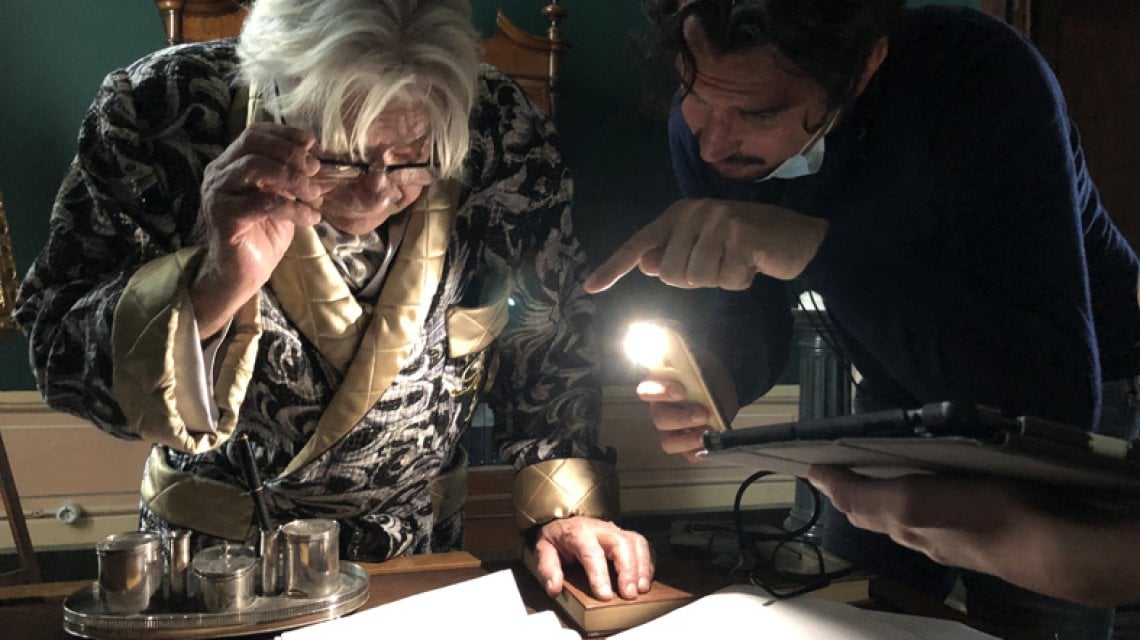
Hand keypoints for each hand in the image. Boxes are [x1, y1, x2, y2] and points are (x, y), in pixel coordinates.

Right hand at [192, 122, 323, 337]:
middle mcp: (218, 174)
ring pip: (255, 168)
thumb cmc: (263, 234)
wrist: (244, 273)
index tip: (311, 144)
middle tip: (316, 171)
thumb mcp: (282, 198)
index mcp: (230, 164)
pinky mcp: (224, 217)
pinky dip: (293, 208)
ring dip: (293, 178)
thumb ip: (289, 176)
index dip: (284, 134)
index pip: (254, 133)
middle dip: (290, 154)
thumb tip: (312, 153)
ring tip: (314, 196)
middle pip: (252, 143)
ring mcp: (217, 194)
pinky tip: (310, 218)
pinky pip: (263, 202)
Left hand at [528, 516, 653, 600]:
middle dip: (628, 570)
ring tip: (641, 589)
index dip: (599, 574)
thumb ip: (547, 569)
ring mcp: (616, 531)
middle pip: (621, 543)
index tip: (604, 595)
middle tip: (629, 594)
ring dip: (642, 566)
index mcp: (578, 532)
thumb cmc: (557, 539)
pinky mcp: (626, 537)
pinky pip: (644, 546)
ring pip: (636, 542)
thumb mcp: (543, 550)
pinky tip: (645, 581)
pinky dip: (648, 563)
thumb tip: (554, 587)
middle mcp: (600, 529)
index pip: (591, 552)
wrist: (564, 523)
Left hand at [584, 198, 827, 292]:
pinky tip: (754, 265)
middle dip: (696, 280)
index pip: (639, 243)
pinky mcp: (741, 236)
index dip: (614, 267)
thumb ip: (675, 253)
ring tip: (739, 262)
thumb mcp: (706, 247)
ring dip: (720, 279)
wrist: (797, 236)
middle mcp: (695, 212)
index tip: (590, 287)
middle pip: (670, 274)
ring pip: (696, 279)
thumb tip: (646, 264)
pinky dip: (741, 281)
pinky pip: (726, 281)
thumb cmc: (747, 245)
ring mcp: (719, 221)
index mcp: (680, 214)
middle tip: (723, 263)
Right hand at [636, 350, 738, 462]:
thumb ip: (676, 348)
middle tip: (703, 413)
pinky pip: (687, 455)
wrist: (725, 383)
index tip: (681, 389)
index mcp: (659, 387)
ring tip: (708, 432)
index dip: (660, 392)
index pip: (647, 391)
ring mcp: (674, 429)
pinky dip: (697, 453)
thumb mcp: (693, 355)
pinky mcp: (689, 443)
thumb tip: (658, 333)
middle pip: (659, 419)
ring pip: (668, 442)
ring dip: (687, 440)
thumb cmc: (704, 369)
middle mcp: (662, 409)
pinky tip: (710, 445)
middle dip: (680, 418)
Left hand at [806, 466, 1139, 606]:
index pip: (853, 504)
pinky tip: (931, 489)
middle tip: (837, 466)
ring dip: (885, 497)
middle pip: (875, 513)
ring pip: (905, 516)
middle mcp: (920, 535)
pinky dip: (920, 500)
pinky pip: (936, 515)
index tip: (812, 462)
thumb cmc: (980, 516)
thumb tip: (817, 479)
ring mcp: (949, 536)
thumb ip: (865, 494)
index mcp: (901, 524)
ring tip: (874, 474)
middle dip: (853, 491)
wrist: (1051, 547)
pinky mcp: (976, 531)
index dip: (832, 483)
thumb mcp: (914, 500)